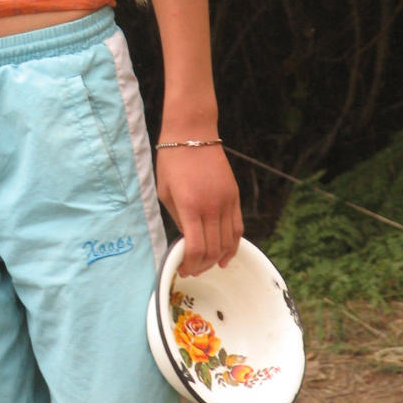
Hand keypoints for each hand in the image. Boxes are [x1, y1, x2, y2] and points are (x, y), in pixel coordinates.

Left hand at [155, 145, 242, 276]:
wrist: (192, 133)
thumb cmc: (172, 160)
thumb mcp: (164, 191)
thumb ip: (177, 217)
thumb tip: (186, 239)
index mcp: (189, 206)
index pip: (195, 247)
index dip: (190, 264)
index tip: (182, 269)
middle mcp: (211, 206)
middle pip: (213, 249)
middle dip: (202, 265)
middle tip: (192, 269)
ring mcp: (226, 201)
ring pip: (229, 241)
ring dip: (218, 258)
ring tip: (207, 265)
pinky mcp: (235, 195)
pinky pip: (238, 227)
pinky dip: (233, 244)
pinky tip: (226, 254)